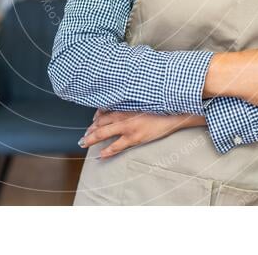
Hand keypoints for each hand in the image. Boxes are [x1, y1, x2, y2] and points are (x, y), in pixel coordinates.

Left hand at [79, 109, 205, 158]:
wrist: (174, 114)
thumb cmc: (160, 107)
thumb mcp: (143, 102)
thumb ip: (130, 104)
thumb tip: (120, 107)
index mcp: (125, 106)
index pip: (104, 111)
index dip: (96, 117)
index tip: (92, 121)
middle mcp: (123, 115)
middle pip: (100, 122)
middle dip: (90, 130)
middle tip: (84, 136)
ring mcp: (128, 127)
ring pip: (103, 133)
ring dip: (92, 139)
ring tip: (84, 143)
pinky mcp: (134, 138)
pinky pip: (116, 146)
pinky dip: (107, 151)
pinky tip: (101, 155)